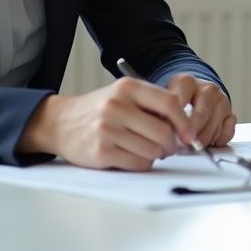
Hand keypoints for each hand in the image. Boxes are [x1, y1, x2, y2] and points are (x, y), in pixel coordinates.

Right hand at [17, 76, 223, 170]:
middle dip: (171, 144)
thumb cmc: (99, 110)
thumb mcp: (123, 95)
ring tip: (145, 149)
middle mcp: (118, 106)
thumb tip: (184, 127)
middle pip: (164, 132)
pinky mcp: (101, 151)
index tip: (190, 135)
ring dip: (155, 155)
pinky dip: (142, 164)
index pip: (170, 104)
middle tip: (169, 148)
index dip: (185, 122)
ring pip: (153, 150)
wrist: (61, 122)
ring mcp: (108, 129)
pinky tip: (132, 156)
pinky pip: (138, 164)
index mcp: (128, 87)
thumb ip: (151, 105)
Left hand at [166, 74, 236, 148]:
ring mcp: (221, 100)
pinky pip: (228, 129)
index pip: (180, 101)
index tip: (170, 136)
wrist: (195, 94)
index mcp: (186, 82)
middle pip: (201, 114)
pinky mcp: (230, 112)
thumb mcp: (164, 100)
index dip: (175, 121)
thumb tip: (161, 133)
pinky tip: (210, 142)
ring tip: (193, 146)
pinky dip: (220, 139)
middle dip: (192, 133)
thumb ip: (161, 113)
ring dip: (204, 139)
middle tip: (184, 145)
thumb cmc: (177, 100)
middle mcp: (207, 88)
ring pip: (215, 124)